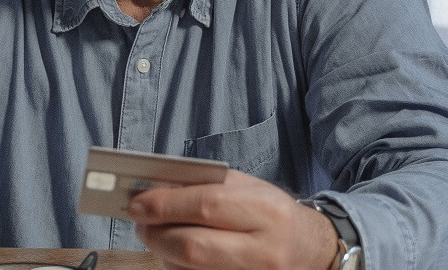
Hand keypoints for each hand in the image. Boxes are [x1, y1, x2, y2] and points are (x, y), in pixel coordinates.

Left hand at [128, 170, 339, 269]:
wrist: (311, 250)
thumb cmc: (274, 215)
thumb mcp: (250, 189)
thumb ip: (207, 185)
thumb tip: (157, 188)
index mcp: (266, 211)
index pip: (205, 206)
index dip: (164, 205)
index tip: (136, 203)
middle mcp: (263, 250)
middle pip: (193, 247)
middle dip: (157, 234)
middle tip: (140, 223)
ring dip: (164, 253)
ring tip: (158, 236)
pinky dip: (178, 267)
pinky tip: (175, 254)